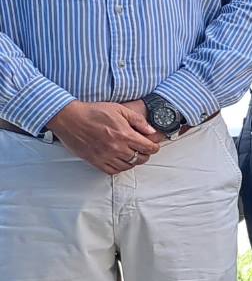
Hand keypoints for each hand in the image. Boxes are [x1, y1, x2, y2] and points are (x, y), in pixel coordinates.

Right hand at [47, 100, 163, 174]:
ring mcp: (106, 156)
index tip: (153, 145)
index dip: (154, 147)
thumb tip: (152, 131)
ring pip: (128, 166)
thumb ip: (138, 121)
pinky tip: (119, 160)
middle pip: (140, 159)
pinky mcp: (95, 161)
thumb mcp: (120, 109)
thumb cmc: (93, 112)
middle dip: (145, 154)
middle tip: (143, 150)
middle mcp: (117, 148)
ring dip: (133, 161)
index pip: (148, 148)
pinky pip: (112, 171)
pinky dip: (119, 167)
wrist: (69, 118)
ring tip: (132, 154)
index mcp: (125, 135)